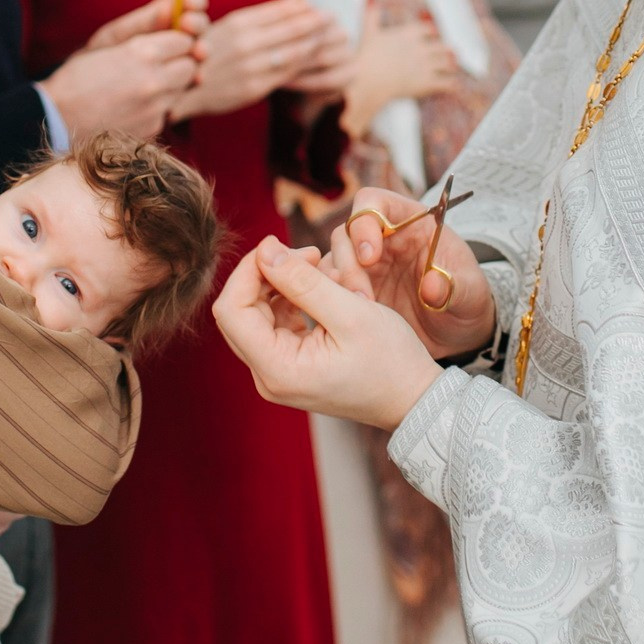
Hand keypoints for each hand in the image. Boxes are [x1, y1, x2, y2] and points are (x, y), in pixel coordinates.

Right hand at [42, 0, 209, 141]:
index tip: (162, 44)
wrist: (56, 118)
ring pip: (183, 90)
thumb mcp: (106, 41)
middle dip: (179, 62)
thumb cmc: (78, 74)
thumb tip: (177, 11)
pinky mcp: (152, 128)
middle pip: (191, 66)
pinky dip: (157, 106)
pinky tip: (133, 105)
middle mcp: (154, 81)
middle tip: (156, 64)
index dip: (174, 41)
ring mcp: (155, 108)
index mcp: (142, 53)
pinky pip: (168, 111)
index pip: (185, 40)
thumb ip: (145, 24)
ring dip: (171, 85)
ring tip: (141, 85)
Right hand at [172, 0, 343, 119]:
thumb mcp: (223, 28)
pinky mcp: (255, 86)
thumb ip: (255, 18)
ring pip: (293, 50)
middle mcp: (245, 41)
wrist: (182, 90)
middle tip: (331, 17)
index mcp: (236, 23)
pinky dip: (303, 64)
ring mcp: (251, 64)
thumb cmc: (204, 55)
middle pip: (290, 28)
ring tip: (329, 36)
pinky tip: (312, 59)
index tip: (313, 5)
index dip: (299, 8)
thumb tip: (289, 0)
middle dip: (314, 22)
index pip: (277, 10)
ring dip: (313, 42)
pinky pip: (286, 73)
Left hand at [214, 236, 443, 429]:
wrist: (412, 398)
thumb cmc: (391, 360)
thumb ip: (303, 281)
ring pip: (254, 313)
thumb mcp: (351, 312)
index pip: (231, 310)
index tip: (280, 245)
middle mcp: (268, 377)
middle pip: (238, 311)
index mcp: (278, 370)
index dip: (248, 270)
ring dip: (278, 282)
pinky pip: (272, 323)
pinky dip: (288, 298)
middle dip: (266, 273)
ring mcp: (276, 373)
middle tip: (308, 253)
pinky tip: (316, 285)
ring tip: (317, 265)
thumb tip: (264, 250)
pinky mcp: (288, 366)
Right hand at [329, 186, 495, 361]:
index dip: (364, 221)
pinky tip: (347, 321)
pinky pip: (330, 290)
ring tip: (360, 313)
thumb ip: (456, 286)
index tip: (370, 255)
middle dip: (348, 263)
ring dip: (336, 285)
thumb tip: (432, 287)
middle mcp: (380, 238)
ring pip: (332, 262)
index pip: (373, 202)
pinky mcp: (354, 291)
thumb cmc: (466, 298)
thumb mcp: (471, 292)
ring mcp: (363, 265)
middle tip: (362, 296)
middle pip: (344, 233)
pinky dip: (331, 302)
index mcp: (409, 221)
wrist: (458, 331)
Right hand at [342, 9, 459, 133]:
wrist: (367, 80)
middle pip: (442, 46)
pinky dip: (451, 85)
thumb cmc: (366, 57)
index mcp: (409, 33)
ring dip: (451, 65)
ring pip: (448, 63)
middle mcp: (421, 47)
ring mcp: (426, 65)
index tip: (435, 34)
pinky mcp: (427, 82)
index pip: (429, 29)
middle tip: (452, 53)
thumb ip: (371, 15)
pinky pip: (447, 83)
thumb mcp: (368, 32)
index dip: (433, 32)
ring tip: (453, 67)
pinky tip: (453, 87)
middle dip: (446, 51)